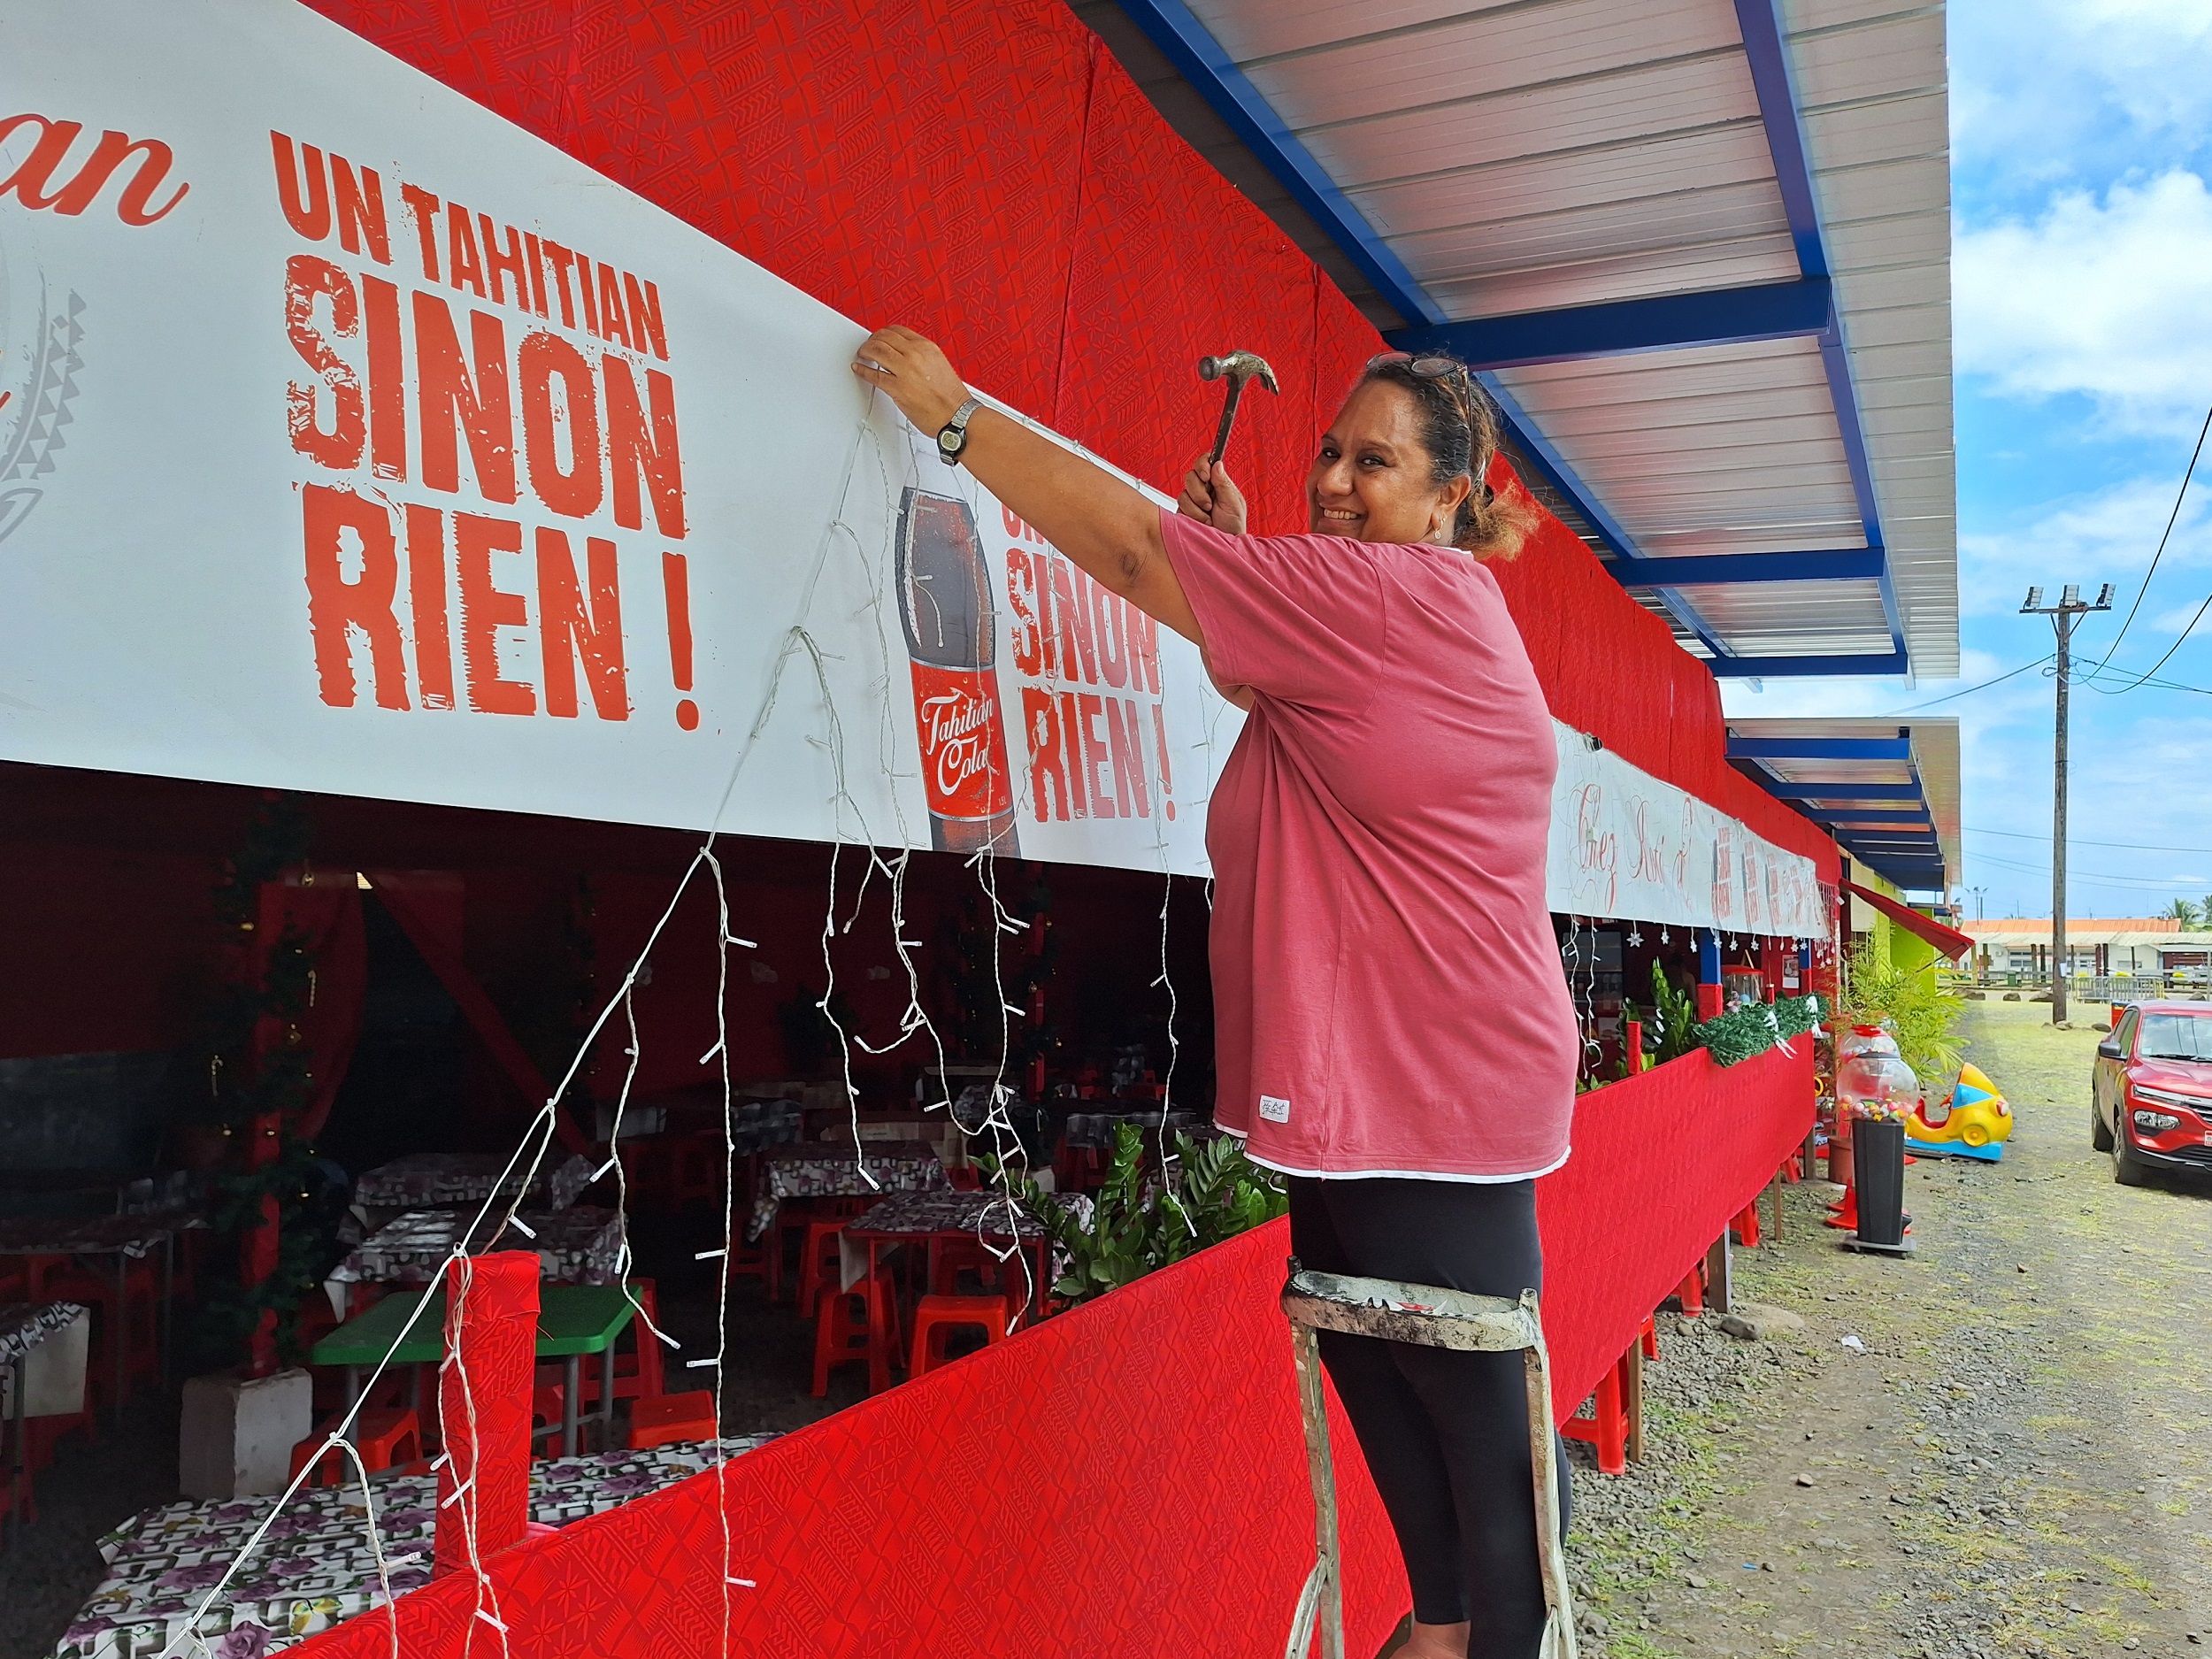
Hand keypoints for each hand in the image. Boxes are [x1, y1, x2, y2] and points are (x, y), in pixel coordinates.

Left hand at [850, 325, 966, 436]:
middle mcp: (915, 354)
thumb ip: (922, 357)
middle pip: (883, 338)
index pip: (897, 331)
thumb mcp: (939, 365)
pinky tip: (859, 369)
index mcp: (926, 347)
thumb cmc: (952, 397)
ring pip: (876, 351)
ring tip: (863, 355)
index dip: (883, 333)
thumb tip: (905, 356)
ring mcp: (905, 370)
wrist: (957, 415)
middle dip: (872, 341)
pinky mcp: (897, 388)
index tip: (879, 337)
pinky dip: (863, 370)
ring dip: (865, 351)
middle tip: (867, 346)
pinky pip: (874, 375)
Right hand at [1177, 454, 1246, 533]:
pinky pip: (1180, 506)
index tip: (1206, 477)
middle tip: (1210, 504)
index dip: (1202, 465)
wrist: (1224, 546)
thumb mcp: (1233, 503)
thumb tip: (1217, 464)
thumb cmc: (1233, 526)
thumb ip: (1223, 483)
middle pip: (1191, 476)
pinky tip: (1202, 522)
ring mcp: (1192, 500)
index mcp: (1217, 482)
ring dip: (1197, 507)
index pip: (1205, 463)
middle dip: (1199, 491)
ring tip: (1209, 517)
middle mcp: (1203, 489)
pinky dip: (1193, 515)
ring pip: (1184, 492)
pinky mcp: (1184, 512)